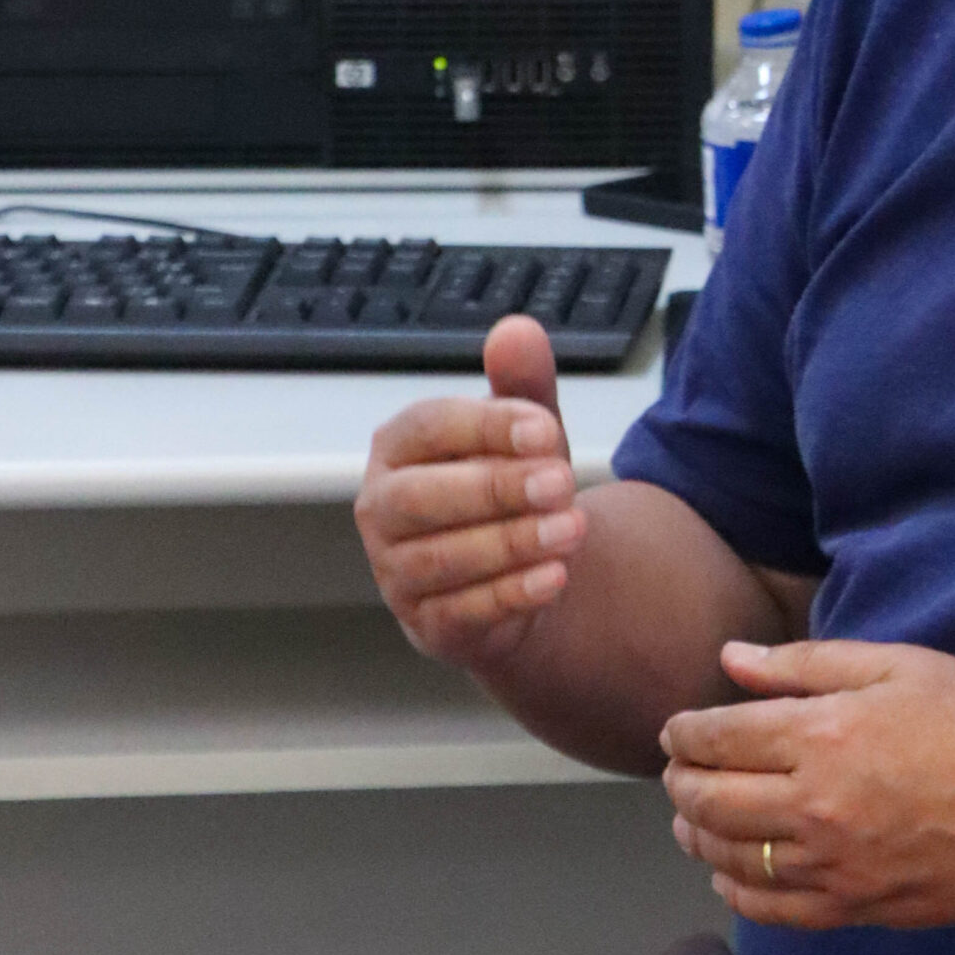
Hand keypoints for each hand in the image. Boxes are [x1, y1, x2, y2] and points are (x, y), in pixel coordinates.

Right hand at [354, 315, 585, 669]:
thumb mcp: (524, 434)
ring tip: (572, 529)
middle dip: (495, 487)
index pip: (428, 427)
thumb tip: (517, 329)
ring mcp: (396, 572)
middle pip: (421, 497)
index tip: (545, 428)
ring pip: (441, 558)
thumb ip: (521, 385)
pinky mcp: (426, 625)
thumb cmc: (509, 491)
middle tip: (562, 481)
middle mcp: (382, 509)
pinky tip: (555, 577)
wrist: (517, 576)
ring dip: (511, 543)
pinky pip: (461, 612)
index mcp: (397, 447)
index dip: (486, 426)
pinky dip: (511, 595)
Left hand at [659, 638, 954, 928]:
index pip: (716, 738)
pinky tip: (729, 872)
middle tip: (677, 770)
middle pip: (708, 801)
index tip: (676, 730)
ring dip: (696, 835)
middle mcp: (813, 805)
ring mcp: (833, 866)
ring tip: (691, 817)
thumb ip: (802, 664)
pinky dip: (737, 890)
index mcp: (820, 735)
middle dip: (680, 782)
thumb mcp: (892, 665)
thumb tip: (730, 660)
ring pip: (731, 858)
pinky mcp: (857, 908)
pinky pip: (773, 910)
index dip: (684, 733)